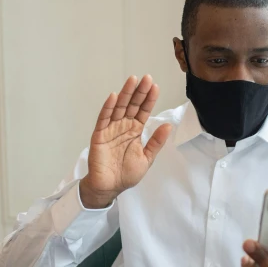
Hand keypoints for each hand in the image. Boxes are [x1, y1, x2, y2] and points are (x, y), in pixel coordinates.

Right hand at [79, 75, 171, 207]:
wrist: (110, 187)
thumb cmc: (127, 174)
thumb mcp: (147, 158)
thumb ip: (156, 142)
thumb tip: (168, 125)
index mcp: (135, 131)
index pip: (143, 111)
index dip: (149, 99)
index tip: (155, 86)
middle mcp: (123, 127)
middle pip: (132, 105)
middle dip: (139, 92)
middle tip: (146, 78)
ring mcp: (110, 129)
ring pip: (119, 108)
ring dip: (125, 94)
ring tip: (132, 81)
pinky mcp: (99, 135)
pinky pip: (103, 119)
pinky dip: (108, 108)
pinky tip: (113, 96)